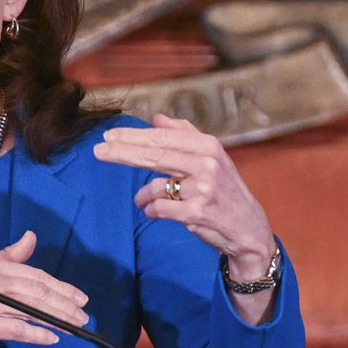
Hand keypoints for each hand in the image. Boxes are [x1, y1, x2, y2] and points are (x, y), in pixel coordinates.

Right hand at [0, 231, 88, 347]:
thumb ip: (7, 258)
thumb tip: (30, 238)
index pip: (32, 274)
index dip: (59, 286)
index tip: (78, 296)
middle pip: (35, 290)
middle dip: (64, 302)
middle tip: (83, 313)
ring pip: (29, 307)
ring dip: (56, 318)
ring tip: (74, 326)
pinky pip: (14, 329)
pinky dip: (35, 334)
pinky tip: (51, 338)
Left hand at [92, 114, 275, 279]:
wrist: (248, 228)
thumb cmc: (225, 190)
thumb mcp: (213, 157)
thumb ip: (186, 135)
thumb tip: (157, 118)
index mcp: (209, 146)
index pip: (162, 138)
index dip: (133, 137)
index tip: (109, 136)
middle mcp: (207, 164)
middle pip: (154, 155)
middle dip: (122, 153)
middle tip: (98, 151)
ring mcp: (202, 189)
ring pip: (154, 186)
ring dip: (142, 196)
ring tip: (143, 200)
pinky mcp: (196, 213)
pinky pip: (159, 208)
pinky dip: (151, 210)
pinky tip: (153, 211)